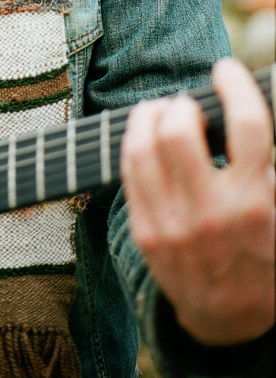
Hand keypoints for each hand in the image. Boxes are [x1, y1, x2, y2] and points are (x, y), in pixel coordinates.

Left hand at [121, 57, 274, 345]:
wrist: (232, 321)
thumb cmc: (263, 255)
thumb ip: (261, 162)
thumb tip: (238, 108)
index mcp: (255, 202)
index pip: (247, 125)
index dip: (235, 85)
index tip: (226, 69)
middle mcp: (213, 212)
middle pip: (179, 129)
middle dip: (181, 103)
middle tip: (186, 104)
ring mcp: (173, 224)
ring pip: (142, 146)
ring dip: (148, 116)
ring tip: (160, 113)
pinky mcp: (145, 234)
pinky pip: (127, 172)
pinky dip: (134, 143)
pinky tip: (144, 139)